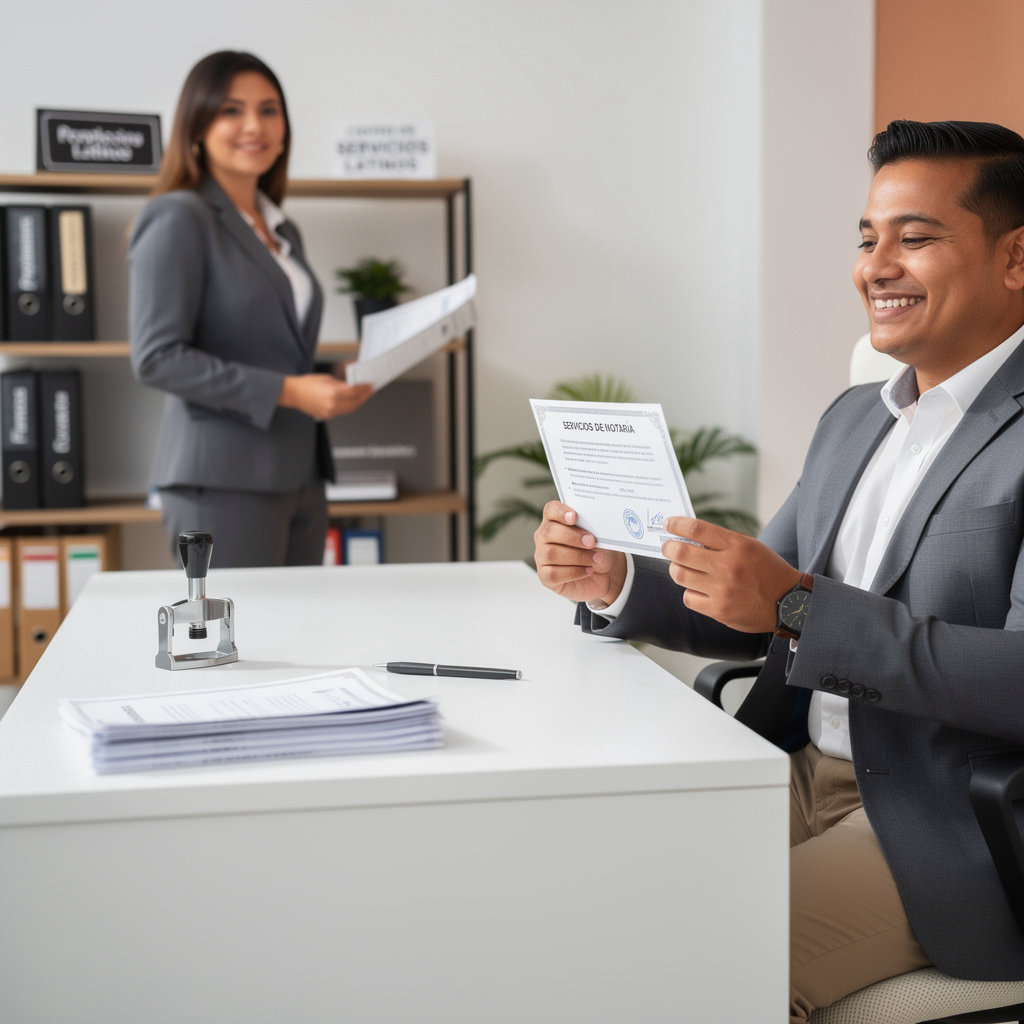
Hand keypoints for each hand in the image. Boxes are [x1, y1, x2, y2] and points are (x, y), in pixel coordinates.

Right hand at [278, 374, 373, 420]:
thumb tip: (352, 385)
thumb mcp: (327, 379)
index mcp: (332, 393)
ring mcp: (329, 412)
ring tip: (363, 396)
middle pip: (355, 402)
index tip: (369, 385)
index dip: (364, 388)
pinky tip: (352, 401)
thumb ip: (341, 383)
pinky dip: (349, 406)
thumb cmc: (306, 384)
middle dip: (364, 396)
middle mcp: (332, 404)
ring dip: (358, 402)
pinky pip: (342, 412)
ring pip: (350, 409)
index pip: (354, 391)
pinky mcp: (327, 416)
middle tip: (369, 391)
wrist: (293, 393)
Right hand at [534, 501, 626, 604]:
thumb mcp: (599, 535)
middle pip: (549, 532)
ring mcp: (542, 557)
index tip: (575, 517)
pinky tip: (588, 570)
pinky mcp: (546, 576)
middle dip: (572, 537)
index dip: (560, 512)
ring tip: (596, 558)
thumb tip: (593, 524)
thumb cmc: (598, 550)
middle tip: (591, 541)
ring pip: (551, 554)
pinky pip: (554, 574)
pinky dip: (574, 572)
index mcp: (556, 521)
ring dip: (577, 556)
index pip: (551, 510)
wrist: (606, 574)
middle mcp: (544, 537)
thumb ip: (591, 527)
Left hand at [661, 516, 802, 632]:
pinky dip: (690, 592)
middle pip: (681, 553)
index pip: (697, 529)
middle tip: (667, 547)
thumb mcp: (750, 546)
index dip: (677, 525)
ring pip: (680, 575)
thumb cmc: (767, 571)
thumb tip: (689, 535)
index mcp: (737, 546)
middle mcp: (728, 566)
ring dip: (677, 569)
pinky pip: (689, 598)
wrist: (788, 603)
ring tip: (682, 568)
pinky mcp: (719, 610)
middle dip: (668, 547)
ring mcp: (722, 590)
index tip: (668, 523)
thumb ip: (722, 541)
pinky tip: (697, 589)